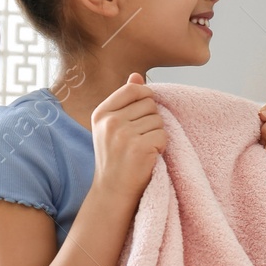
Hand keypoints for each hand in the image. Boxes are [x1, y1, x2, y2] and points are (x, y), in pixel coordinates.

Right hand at [91, 72, 167, 194]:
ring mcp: (124, 134)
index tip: (141, 116)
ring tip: (143, 149)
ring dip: (157, 135)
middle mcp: (110, 121)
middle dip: (151, 120)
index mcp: (101, 113)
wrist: (112, 191)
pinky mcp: (139, 147)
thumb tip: (137, 75)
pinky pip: (163, 135)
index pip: (133, 89)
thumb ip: (125, 100)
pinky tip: (149, 157)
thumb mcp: (113, 126)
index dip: (145, 99)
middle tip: (140, 139)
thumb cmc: (115, 157)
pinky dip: (161, 147)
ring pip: (158, 120)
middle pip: (149, 104)